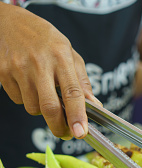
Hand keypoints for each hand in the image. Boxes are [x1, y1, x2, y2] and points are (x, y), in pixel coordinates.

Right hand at [0, 3, 99, 138]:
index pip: (72, 92)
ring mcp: (18, 68)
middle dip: (59, 126)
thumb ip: (82, 80)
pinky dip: (26, 99)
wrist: (9, 22)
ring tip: (44, 94)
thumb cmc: (45, 40)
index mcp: (61, 57)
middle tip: (66, 133)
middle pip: (50, 107)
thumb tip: (94, 105)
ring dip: (42, 110)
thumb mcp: (69, 53)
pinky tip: (28, 84)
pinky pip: (18, 100)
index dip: (77, 115)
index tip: (81, 133)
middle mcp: (40, 63)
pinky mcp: (2, 73)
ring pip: (33, 107)